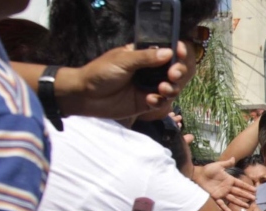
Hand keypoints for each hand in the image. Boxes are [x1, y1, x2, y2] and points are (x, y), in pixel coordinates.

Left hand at [56, 42, 191, 118]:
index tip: (180, 53)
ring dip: (171, 88)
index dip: (177, 52)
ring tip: (162, 89)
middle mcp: (149, 71)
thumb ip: (146, 57)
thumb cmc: (100, 72)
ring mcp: (149, 87)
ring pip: (172, 87)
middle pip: (175, 69)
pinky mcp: (146, 103)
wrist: (85, 96)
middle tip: (173, 75)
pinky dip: (159, 102)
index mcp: (144, 55)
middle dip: (178, 72)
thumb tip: (169, 52)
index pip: (167, 51)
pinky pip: (162, 102)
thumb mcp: (123, 61)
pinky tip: (149, 100)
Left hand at [193, 158, 256, 210]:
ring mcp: (222, 193)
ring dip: (240, 202)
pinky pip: (221, 203)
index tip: (254, 190)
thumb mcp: (218, 165)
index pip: (240, 184)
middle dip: (246, 196)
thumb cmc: (208, 170)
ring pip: (233, 199)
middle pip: (239, 192)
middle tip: (254, 199)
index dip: (247, 187)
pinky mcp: (215, 197)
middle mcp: (227, 188)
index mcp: (229, 180)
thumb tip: (234, 158)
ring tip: (247, 206)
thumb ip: (227, 163)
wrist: (197, 175)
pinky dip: (225, 208)